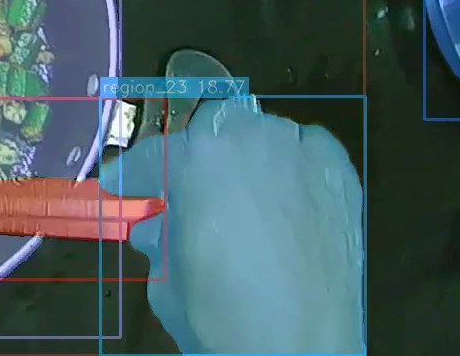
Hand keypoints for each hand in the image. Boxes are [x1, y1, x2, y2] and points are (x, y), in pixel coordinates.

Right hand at [96, 97, 364, 354]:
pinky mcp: (339, 177)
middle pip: (211, 126)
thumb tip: (159, 228)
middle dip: (194, 153)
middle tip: (188, 189)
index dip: (131, 172)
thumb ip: (160, 241)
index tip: (120, 184)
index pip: (154, 155)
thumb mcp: (166, 281)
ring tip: (241, 190)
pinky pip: (310, 146)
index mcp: (195, 162)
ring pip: (263, 130)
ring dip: (244, 153)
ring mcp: (300, 156)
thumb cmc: (221, 318)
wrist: (300, 353)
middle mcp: (248, 142)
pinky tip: (288, 191)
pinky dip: (294, 161)